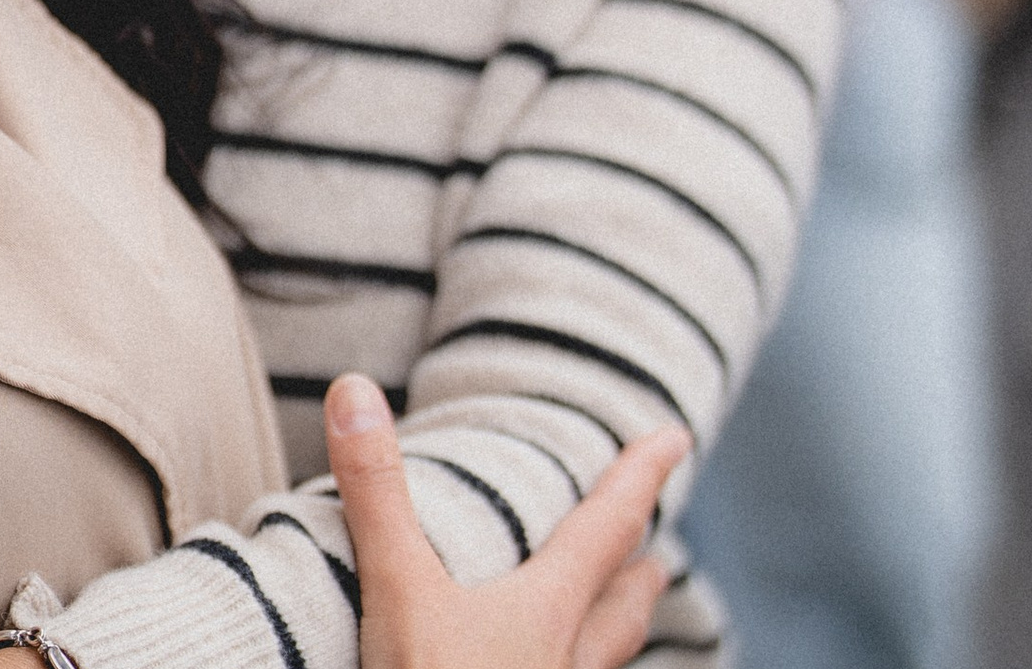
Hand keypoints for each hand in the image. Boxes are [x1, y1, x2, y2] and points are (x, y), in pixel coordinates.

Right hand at [325, 373, 686, 668]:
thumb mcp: (398, 593)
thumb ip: (378, 494)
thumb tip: (356, 390)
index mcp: (547, 612)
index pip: (605, 527)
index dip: (640, 477)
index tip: (675, 437)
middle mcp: (564, 667)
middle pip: (620, 613)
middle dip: (637, 575)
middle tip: (657, 551)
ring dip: (613, 638)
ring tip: (615, 624)